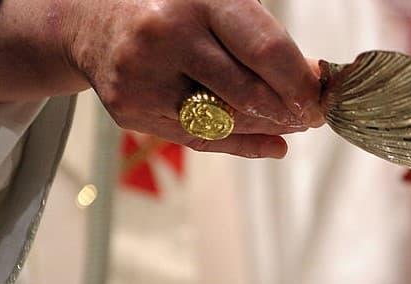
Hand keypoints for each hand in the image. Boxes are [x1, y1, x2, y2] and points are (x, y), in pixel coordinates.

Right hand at [0, 0, 322, 157]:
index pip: (265, 49)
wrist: (90, 20)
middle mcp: (166, 36)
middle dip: (290, 110)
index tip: (320, 93)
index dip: (301, 80)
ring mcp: (144, 77)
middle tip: (312, 114)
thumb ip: (262, 37)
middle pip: (248, 94)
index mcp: (197, 0)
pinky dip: (243, 144)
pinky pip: (201, 140)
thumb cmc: (172, 8)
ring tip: (291, 122)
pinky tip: (270, 141)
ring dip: (269, 128)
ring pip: (226, 124)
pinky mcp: (132, 110)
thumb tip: (312, 80)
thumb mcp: (218, 3)